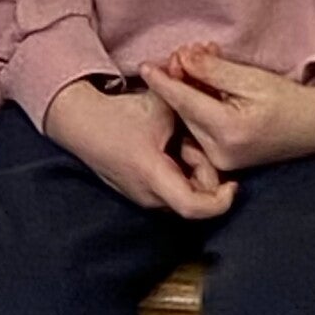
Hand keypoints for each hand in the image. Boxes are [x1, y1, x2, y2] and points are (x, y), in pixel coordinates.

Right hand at [43, 77, 235, 219]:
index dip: (221, 201)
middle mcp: (147, 194)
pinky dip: (180, 174)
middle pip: (195, 199)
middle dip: (206, 173)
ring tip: (182, 143)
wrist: (80, 122)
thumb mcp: (163, 106)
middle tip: (196, 143)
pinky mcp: (139, 194)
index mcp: (153, 174)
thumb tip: (224, 113)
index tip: (234, 184)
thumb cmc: (119, 113)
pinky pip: (171, 192)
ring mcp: (142, 197)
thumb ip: (195, 112)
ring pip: (184, 196)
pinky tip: (171, 150)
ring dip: (193, 173)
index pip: (195, 208)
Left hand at [142, 44, 314, 175]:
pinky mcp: (222, 162)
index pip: (184, 101)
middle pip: (184, 111)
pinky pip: (199, 130)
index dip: (163, 81)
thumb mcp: (250, 78)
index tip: (145, 66)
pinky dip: (197, 108)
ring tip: (199, 65)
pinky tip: (203, 87)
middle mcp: (221, 152)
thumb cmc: (287, 99)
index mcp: (229, 130)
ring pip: (190, 120)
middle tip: (184, 53)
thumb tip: (181, 59)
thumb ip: (213, 70)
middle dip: (180, 80)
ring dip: (188, 92)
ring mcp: (221, 161)